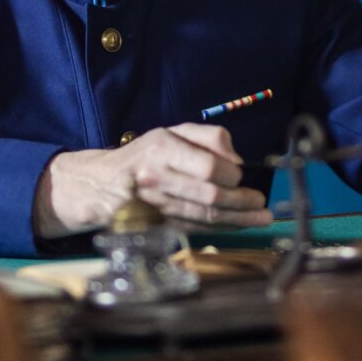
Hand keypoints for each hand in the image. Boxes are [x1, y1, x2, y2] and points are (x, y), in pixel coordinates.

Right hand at [35, 124, 272, 236]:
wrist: (101, 183)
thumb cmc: (145, 153)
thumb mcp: (173, 132)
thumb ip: (208, 138)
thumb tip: (237, 160)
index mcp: (162, 148)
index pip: (207, 167)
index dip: (230, 175)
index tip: (241, 177)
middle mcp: (156, 177)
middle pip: (208, 195)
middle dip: (240, 201)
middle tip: (260, 203)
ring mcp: (155, 205)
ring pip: (204, 215)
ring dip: (237, 219)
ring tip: (260, 217)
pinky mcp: (156, 224)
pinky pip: (195, 227)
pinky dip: (220, 228)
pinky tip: (238, 225)